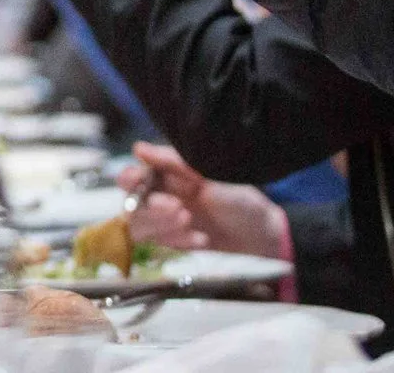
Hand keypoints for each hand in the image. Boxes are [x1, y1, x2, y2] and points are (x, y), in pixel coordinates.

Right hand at [118, 144, 290, 259]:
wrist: (261, 236)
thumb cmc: (239, 198)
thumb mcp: (209, 176)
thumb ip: (172, 162)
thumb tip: (138, 148)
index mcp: (167, 174)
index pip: (132, 176)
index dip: (132, 180)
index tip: (142, 185)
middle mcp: (162, 195)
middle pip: (132, 204)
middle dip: (153, 209)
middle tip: (181, 211)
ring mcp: (166, 220)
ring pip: (140, 226)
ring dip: (162, 227)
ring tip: (189, 223)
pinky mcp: (173, 240)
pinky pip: (160, 244)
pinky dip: (178, 242)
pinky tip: (201, 240)